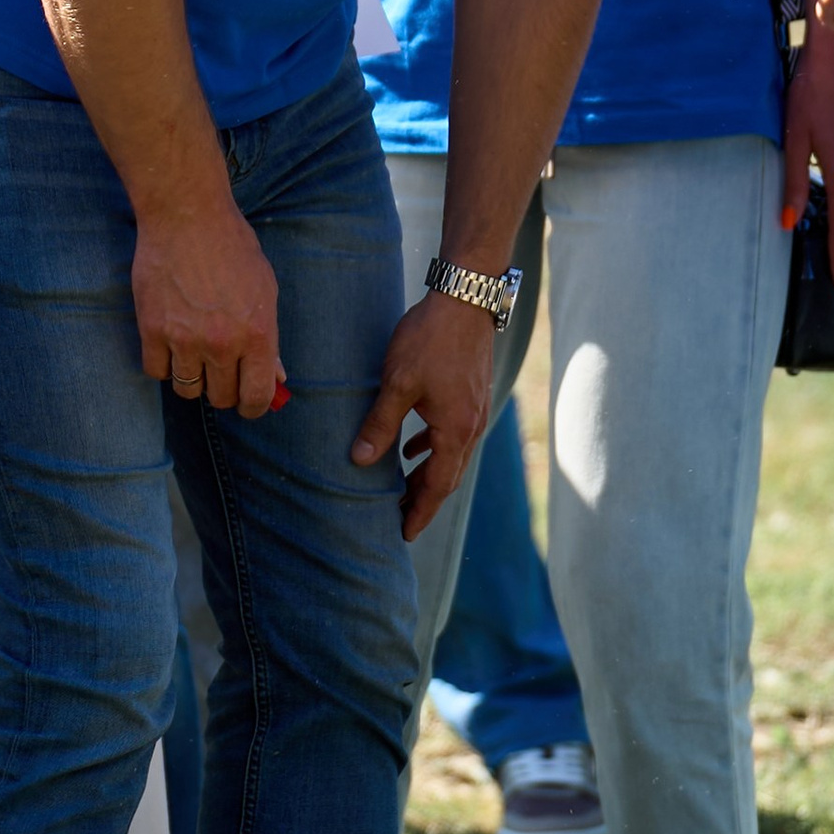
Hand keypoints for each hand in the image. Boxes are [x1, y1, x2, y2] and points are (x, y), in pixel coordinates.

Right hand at [134, 201, 282, 415]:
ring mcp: (185, 339)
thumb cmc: (232, 246)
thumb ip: (269, 339)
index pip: (258, 396)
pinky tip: (170, 345)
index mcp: (258, 334)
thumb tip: (276, 377)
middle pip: (221, 397)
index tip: (247, 403)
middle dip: (223, 390)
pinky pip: (156, 371)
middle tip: (220, 373)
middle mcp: (223, 343)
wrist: (187, 215)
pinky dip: (164, 364)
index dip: (254, 406)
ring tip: (194, 356)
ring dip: (192, 379)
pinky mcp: (152, 330)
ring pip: (187, 390)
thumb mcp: (265, 290)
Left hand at [351, 290, 498, 537]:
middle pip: (447, 477)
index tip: (404, 535)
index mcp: (456, 431)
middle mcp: (471, 426)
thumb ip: (379, 425)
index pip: (437, 487)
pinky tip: (412, 446)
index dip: (419, 512)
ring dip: (427, 475)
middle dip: (423, 500)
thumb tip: (359, 461)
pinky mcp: (470, 394)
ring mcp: (474, 410)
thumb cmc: (430, 339)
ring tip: (402, 490)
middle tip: (399, 520)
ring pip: (450, 456)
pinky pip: (451, 434)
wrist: (466, 298)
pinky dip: (432, 447)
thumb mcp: (398, 384)